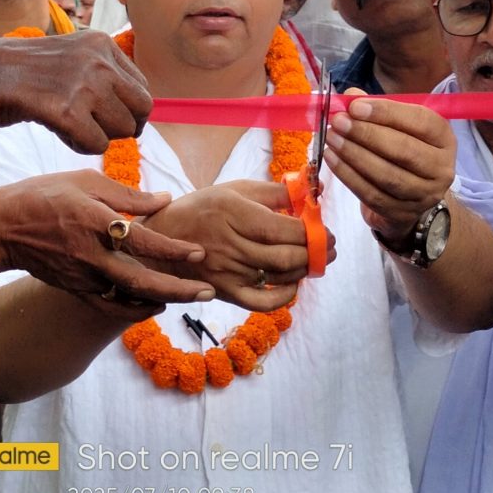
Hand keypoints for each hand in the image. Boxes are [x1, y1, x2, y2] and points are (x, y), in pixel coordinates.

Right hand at [0, 31, 151, 152]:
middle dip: (126, 126)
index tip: (110, 118)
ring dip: (101, 137)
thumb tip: (140, 106)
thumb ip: (104, 72)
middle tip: (102, 132)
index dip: (130, 109)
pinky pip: (98, 144)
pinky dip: (81, 146)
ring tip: (74, 128)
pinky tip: (61, 132)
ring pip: (123, 129)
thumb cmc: (26, 71)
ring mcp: (84, 85)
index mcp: (102, 43)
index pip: (142, 86)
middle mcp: (99, 61)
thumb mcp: (73, 55)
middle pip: (142, 108)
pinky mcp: (67, 112)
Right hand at [0, 170, 214, 306]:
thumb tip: (166, 199)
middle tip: (208, 293)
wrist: (3, 227)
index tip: (198, 252)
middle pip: (140, 279)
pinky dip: (134, 309)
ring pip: (128, 296)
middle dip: (178, 288)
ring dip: (161, 298)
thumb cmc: (44, 195)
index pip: (139, 240)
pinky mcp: (75, 289)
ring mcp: (81, 276)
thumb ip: (127, 194)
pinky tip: (155, 304)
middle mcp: (89, 254)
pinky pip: (110, 306)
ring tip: (191, 296)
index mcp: (93, 222)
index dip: (171, 249)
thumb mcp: (86, 181)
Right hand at [140, 181, 312, 311]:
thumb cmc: (202, 210)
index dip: (313, 231)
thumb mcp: (233, 190)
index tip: (325, 228)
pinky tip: (293, 282)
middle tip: (330, 245)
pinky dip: (285, 295)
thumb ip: (273, 192)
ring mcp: (227, 272)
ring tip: (317, 259)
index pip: (284, 228)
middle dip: (318, 252)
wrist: (162, 241)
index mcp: (232, 211)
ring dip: (307, 268)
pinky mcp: (225, 292)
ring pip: (280, 276)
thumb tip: (311, 193)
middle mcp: (230, 243)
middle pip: (287, 255)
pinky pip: (263, 302)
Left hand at [324, 92, 455, 244]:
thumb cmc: (402, 148)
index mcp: (443, 137)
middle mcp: (442, 168)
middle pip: (403, 150)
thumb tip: (349, 96)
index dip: (386, 113)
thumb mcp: (397, 124)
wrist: (409, 194)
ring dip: (354, 155)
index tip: (354, 107)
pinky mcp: (404, 214)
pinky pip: (373, 195)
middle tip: (338, 122)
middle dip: (366, 134)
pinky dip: (349, 176)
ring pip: (387, 175)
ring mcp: (425, 194)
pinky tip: (333, 160)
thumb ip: (375, 109)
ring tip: (332, 139)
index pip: (419, 121)